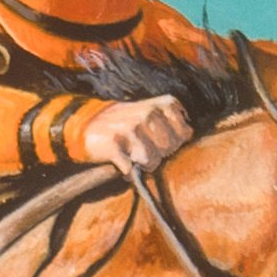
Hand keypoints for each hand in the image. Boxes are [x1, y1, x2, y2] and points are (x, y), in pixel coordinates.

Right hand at [75, 93, 193, 177]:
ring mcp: (130, 128)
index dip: (174, 142)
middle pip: (169, 149)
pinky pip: (131, 169)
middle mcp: (147, 114)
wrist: (86, 125)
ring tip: (131, 156)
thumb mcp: (150, 111)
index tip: (160, 141)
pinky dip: (126, 172)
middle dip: (158, 154)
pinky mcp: (114, 144)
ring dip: (141, 164)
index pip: (184, 133)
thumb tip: (191, 133)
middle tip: (142, 149)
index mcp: (159, 105)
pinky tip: (121, 163)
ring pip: (151, 161)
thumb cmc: (125, 124)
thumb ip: (172, 119)